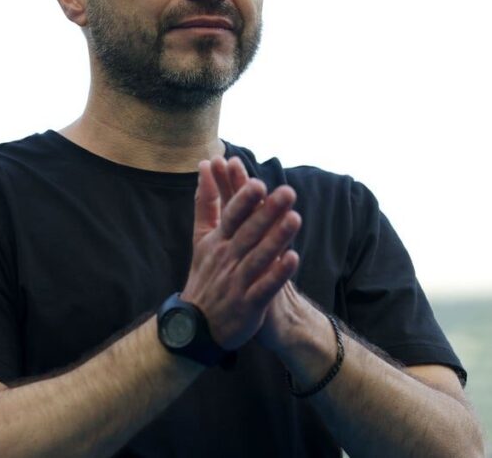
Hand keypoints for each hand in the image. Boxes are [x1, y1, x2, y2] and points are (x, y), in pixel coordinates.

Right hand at [181, 156, 301, 349]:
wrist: (196, 326)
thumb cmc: (206, 275)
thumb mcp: (201, 237)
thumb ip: (206, 201)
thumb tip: (205, 165)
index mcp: (217, 242)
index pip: (230, 217)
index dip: (244, 200)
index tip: (258, 182)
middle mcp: (227, 259)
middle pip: (248, 233)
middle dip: (267, 213)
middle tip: (287, 193)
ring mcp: (237, 282)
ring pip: (259, 257)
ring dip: (277, 238)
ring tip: (295, 219)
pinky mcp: (248, 305)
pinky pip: (264, 287)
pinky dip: (277, 273)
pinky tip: (293, 258)